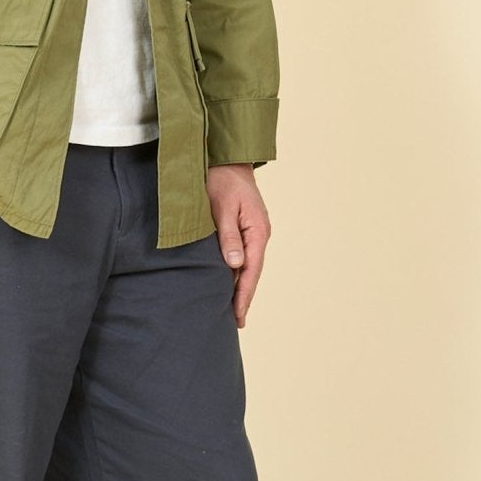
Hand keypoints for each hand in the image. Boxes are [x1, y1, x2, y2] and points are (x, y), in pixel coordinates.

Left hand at [206, 164, 270, 327]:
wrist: (227, 159)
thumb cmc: (222, 180)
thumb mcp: (222, 208)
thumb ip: (228, 237)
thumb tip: (235, 265)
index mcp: (257, 231)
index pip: (252, 270)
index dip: (244, 295)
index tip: (238, 316)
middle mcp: (259, 234)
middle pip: (252, 272)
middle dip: (244, 296)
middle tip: (236, 322)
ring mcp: (254, 232)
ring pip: (247, 265)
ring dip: (240, 286)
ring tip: (232, 309)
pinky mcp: (245, 228)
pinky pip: (242, 255)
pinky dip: (236, 272)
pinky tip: (229, 282)